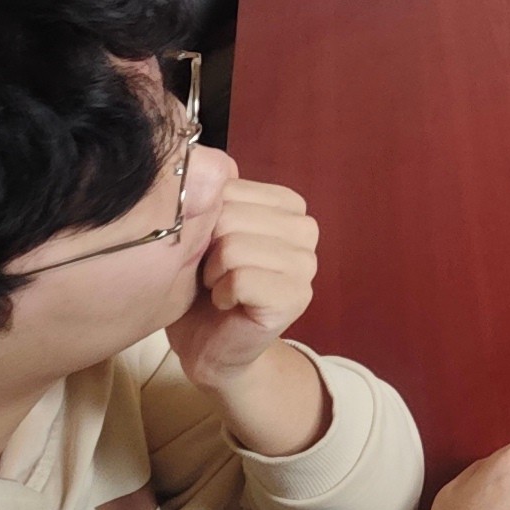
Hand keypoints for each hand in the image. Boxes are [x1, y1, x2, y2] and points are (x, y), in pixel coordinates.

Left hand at [166, 161, 316, 392]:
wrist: (208, 344)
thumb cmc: (202, 283)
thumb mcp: (203, 229)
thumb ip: (214, 197)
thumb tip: (207, 165)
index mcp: (287, 204)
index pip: (231, 187)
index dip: (206, 219)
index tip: (209, 246)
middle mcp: (306, 228)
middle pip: (230, 216)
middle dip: (207, 248)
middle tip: (214, 272)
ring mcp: (307, 263)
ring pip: (234, 247)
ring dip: (213, 273)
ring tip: (220, 288)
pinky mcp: (297, 296)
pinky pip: (241, 279)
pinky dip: (222, 294)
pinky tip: (227, 304)